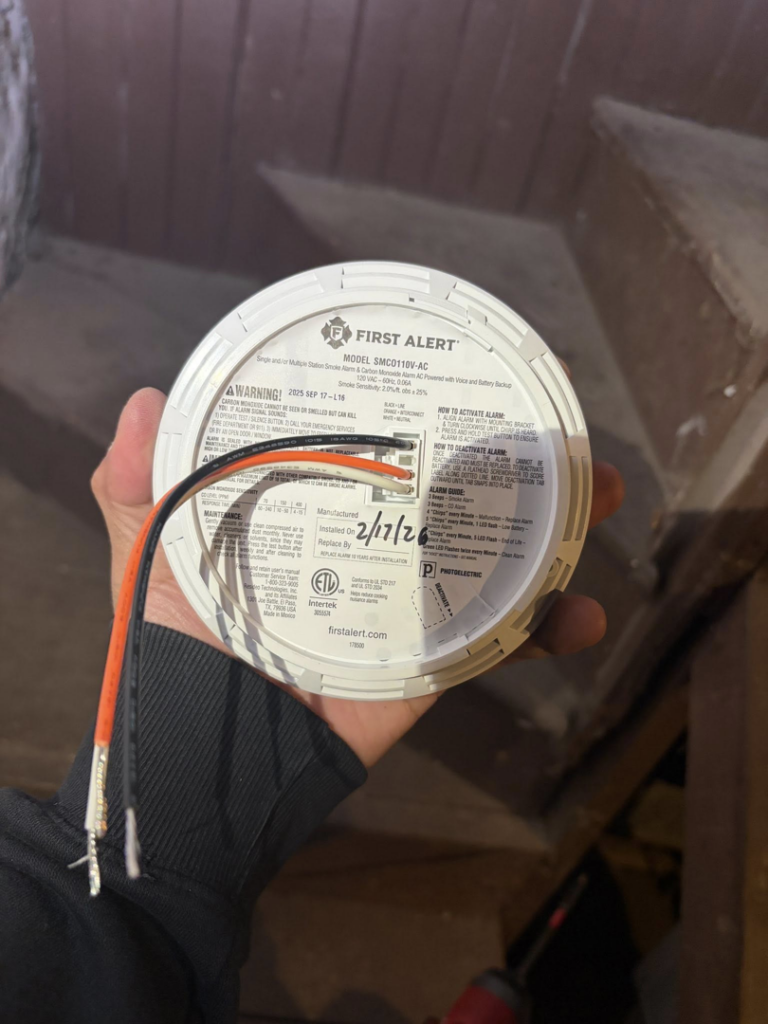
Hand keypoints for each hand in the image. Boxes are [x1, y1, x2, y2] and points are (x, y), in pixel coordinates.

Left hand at [93, 389, 623, 767]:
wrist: (204, 757)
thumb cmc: (171, 649)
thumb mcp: (146, 554)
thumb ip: (133, 485)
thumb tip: (143, 399)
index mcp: (314, 501)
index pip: (377, 435)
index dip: (424, 395)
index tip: (467, 356)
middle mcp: (371, 537)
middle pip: (458, 482)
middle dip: (520, 449)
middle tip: (560, 422)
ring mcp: (410, 597)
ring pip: (500, 548)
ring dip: (561, 522)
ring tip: (601, 492)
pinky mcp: (434, 658)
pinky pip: (504, 638)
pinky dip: (550, 625)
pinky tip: (584, 613)